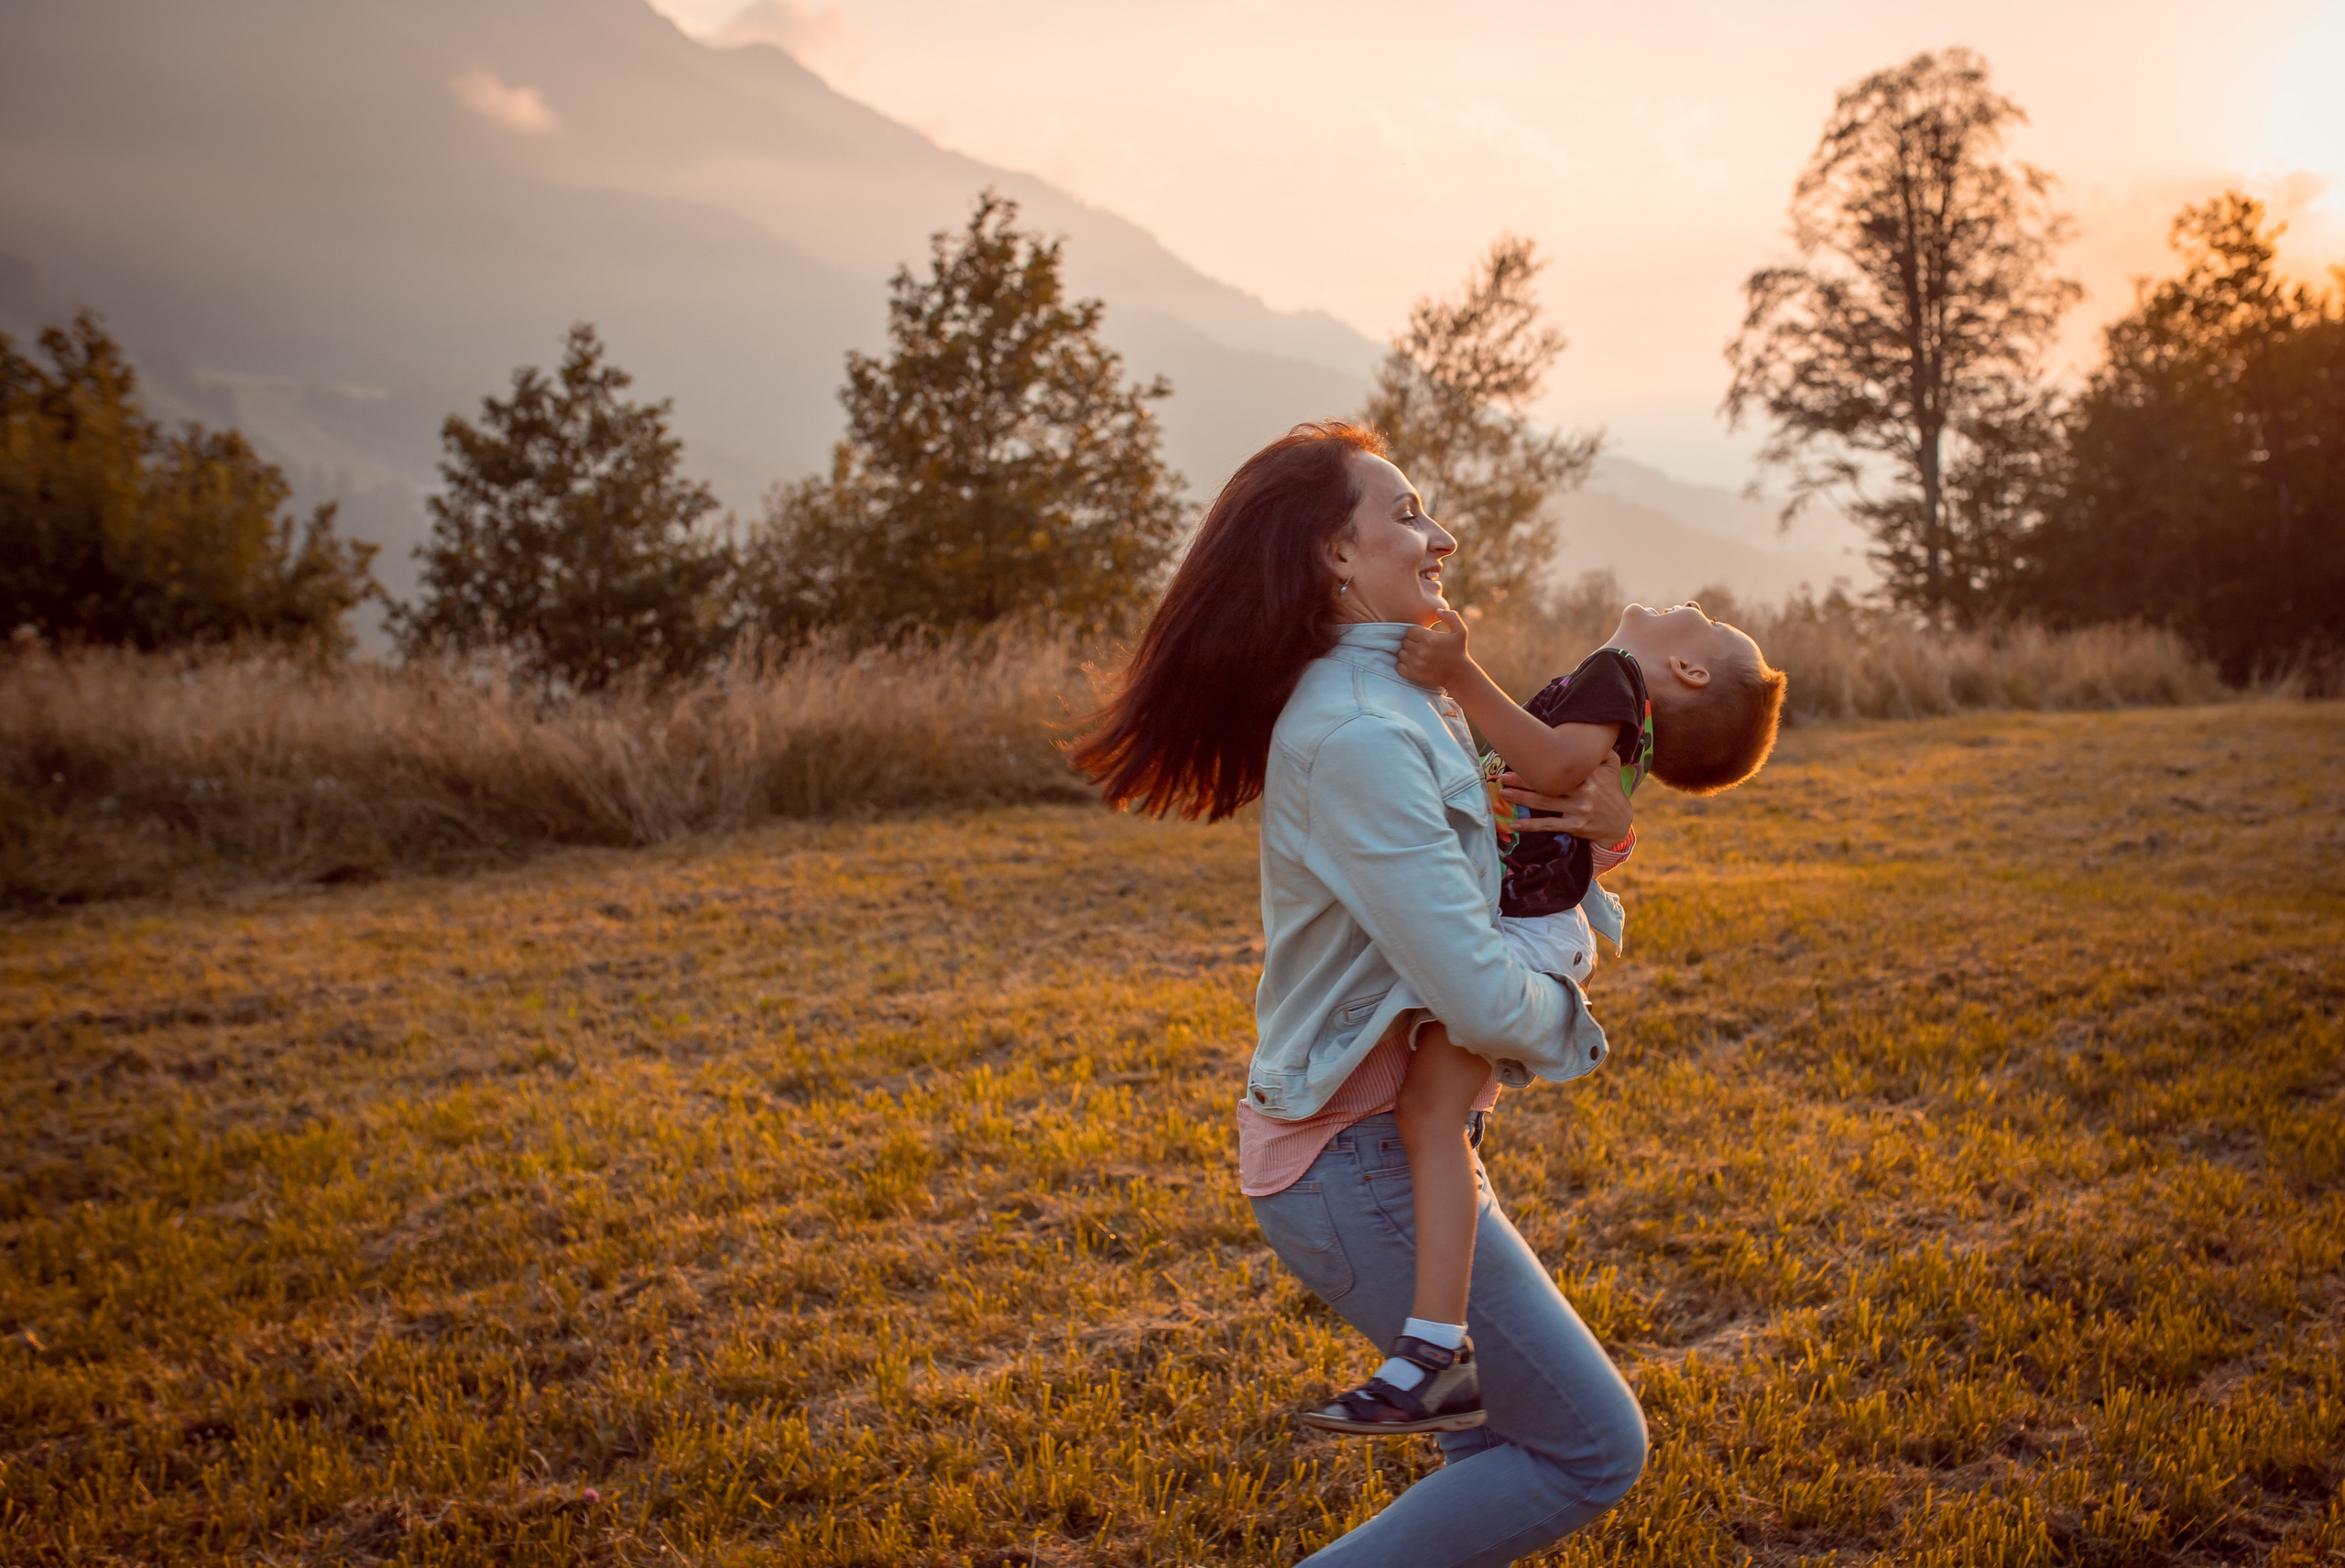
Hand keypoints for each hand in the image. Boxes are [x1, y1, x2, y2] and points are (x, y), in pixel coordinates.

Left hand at [1397, 609, 1473, 688]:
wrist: (1460, 675)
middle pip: (1405, 641)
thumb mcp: (1461, 631)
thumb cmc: (1459, 651)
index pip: (1410, 630)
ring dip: (1407, 653)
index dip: (1416, 632)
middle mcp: (1421, 651)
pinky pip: (1399, 666)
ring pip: (1401, 653)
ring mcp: (1416, 664)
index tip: (1424, 636)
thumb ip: (1451, 617)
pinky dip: (1403, 664)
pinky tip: (1413, 662)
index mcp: (1429, 638)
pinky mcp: (1414, 674)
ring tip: (1418, 654)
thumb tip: (1437, 610)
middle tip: (1421, 645)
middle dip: (1412, 642)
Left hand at [1502, 751, 1632, 843]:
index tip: (1523, 756)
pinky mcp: (1575, 826)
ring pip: (1545, 803)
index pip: (1564, 765)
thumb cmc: (1611, 790)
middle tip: (1504, 776)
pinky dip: (1531, 826)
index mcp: (1591, 774)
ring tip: (1504, 793)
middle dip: (1524, 780)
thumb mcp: (1612, 766)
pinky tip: (1515, 825)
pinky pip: (1549, 826)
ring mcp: (1578, 810)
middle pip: (1549, 784)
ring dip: (1522, 798)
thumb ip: (1600, 749)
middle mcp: (1584, 791)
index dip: (1543, 761)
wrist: (1620, 822)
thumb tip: (1588, 731)